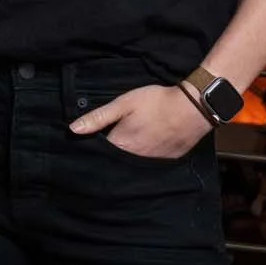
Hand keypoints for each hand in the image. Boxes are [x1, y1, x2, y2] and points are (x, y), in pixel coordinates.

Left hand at [70, 83, 210, 158]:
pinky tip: (148, 145)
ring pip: (134, 162)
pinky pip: (151, 162)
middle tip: (112, 138)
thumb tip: (73, 129)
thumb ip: (98, 118)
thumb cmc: (156, 102)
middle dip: (111, 153)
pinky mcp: (168, 160)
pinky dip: (146, 156)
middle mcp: (136, 158)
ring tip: (130, 142)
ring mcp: (153, 161)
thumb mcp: (123, 104)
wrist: (193, 108)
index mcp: (122, 145)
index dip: (94, 145)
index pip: (101, 151)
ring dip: (128, 156)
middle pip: (117, 159)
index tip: (88, 140)